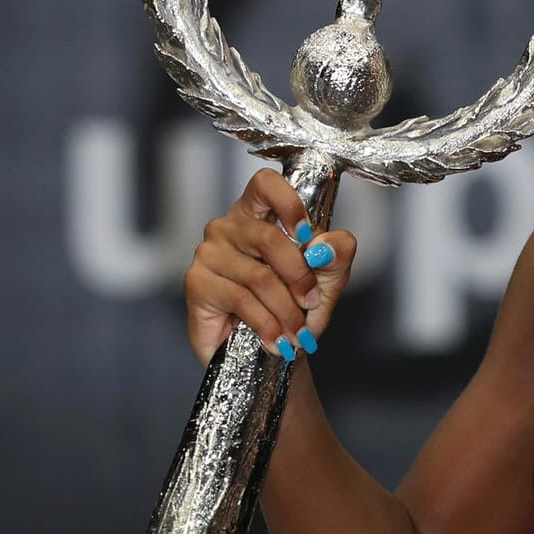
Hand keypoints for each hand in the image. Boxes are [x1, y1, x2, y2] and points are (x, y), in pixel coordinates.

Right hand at [183, 168, 356, 364]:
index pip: (266, 184)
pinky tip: (276, 338)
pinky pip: (241, 300)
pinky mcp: (197, 283)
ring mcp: (209, 253)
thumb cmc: (293, 305)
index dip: (288, 202)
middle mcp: (229, 227)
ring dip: (286, 310)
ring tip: (297, 331)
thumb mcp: (327, 278)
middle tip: (312, 301)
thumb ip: (336, 254)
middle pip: (269, 237)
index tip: (307, 232)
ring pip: (258, 276)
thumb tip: (327, 247)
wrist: (266, 350)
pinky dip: (267, 323)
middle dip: (299, 276)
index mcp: (259, 213)